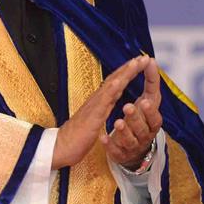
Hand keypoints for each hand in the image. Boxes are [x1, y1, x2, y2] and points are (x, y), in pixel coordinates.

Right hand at [51, 55, 154, 169]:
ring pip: (111, 85)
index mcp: (99, 102)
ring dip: (124, 73)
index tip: (139, 62)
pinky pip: (103, 101)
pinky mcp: (92, 116)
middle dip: (130, 67)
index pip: (115, 82)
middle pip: (115, 79)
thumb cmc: (77, 136)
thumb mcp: (95, 119)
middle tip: (143, 56)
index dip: (127, 71)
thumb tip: (112, 99)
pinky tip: (120, 82)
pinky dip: (111, 90)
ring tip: (136, 62)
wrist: (60, 147)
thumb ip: (103, 108)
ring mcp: (94, 106)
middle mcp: (97, 100)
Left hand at [103, 57, 163, 169]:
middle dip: (136, 116)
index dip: (150, 109)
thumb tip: (149, 60)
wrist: (130, 148)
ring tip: (117, 122)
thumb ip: (149, 85)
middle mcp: (144, 134)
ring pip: (130, 140)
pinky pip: (116, 151)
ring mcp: (132, 146)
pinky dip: (109, 145)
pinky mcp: (119, 154)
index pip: (155, 116)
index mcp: (152, 123)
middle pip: (143, 127)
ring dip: (124, 130)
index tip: (146, 100)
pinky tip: (102, 138)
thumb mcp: (145, 104)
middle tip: (129, 106)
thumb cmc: (138, 121)